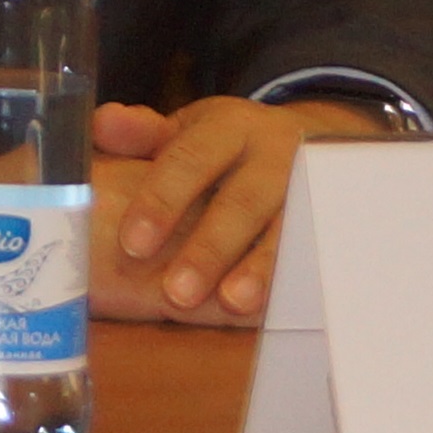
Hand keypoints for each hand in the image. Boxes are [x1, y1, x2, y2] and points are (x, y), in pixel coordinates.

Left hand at [89, 96, 383, 324]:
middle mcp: (271, 155)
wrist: (307, 137)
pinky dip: (293, 280)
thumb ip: (141, 133)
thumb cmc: (224, 144)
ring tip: (233, 303)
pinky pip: (314, 252)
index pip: (189, 160)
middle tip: (176, 293)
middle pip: (241, 202)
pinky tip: (275, 309)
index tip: (132, 243)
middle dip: (209, 249)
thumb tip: (102, 123)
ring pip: (285, 230)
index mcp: (226, 126)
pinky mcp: (330, 220)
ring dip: (258, 268)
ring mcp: (308, 189)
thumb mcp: (186, 128)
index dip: (161, 202)